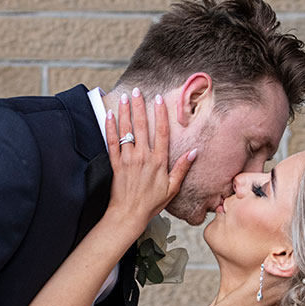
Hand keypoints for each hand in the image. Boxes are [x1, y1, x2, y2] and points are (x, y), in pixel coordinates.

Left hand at [104, 89, 194, 229]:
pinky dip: (110, 128)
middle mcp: (142, 157)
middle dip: (139, 106)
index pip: (161, 132)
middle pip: (142, 126)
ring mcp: (127, 160)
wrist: (128, 214)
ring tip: (124, 97)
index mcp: (158, 161)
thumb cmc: (151, 203)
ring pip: (126, 131)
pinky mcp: (115, 164)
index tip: (159, 99)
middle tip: (138, 91)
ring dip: (125, 112)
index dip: (160, 114)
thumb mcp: (172, 188)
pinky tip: (109, 115)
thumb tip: (194, 152)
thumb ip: (182, 168)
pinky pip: (111, 142)